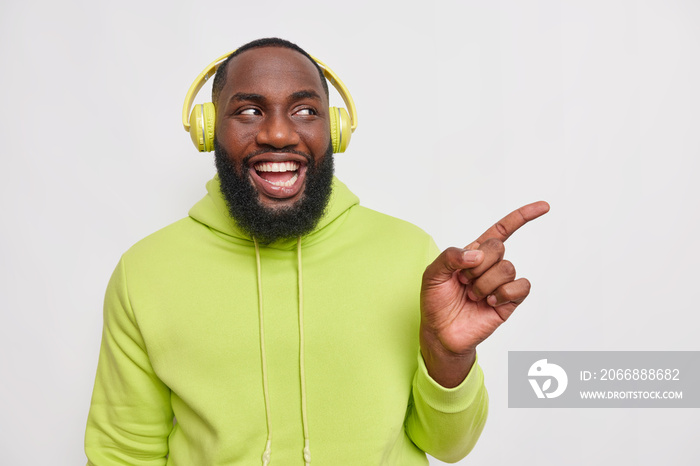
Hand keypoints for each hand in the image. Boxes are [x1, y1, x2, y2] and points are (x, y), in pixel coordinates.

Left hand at [419, 201, 549, 386]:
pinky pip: (520, 287)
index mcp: (473, 253)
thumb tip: (477, 253)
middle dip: (477, 265)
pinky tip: (490, 303)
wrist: (441, 333)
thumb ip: (450, 256)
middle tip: (463, 281)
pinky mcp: (510, 301)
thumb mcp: (432, 274)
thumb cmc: (436, 302)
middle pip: (498, 247)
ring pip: (507, 268)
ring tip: (472, 296)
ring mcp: (501, 283)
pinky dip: (504, 294)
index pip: (501, 231)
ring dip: (485, 284)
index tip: (544, 207)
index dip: (522, 217)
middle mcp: (490, 266)